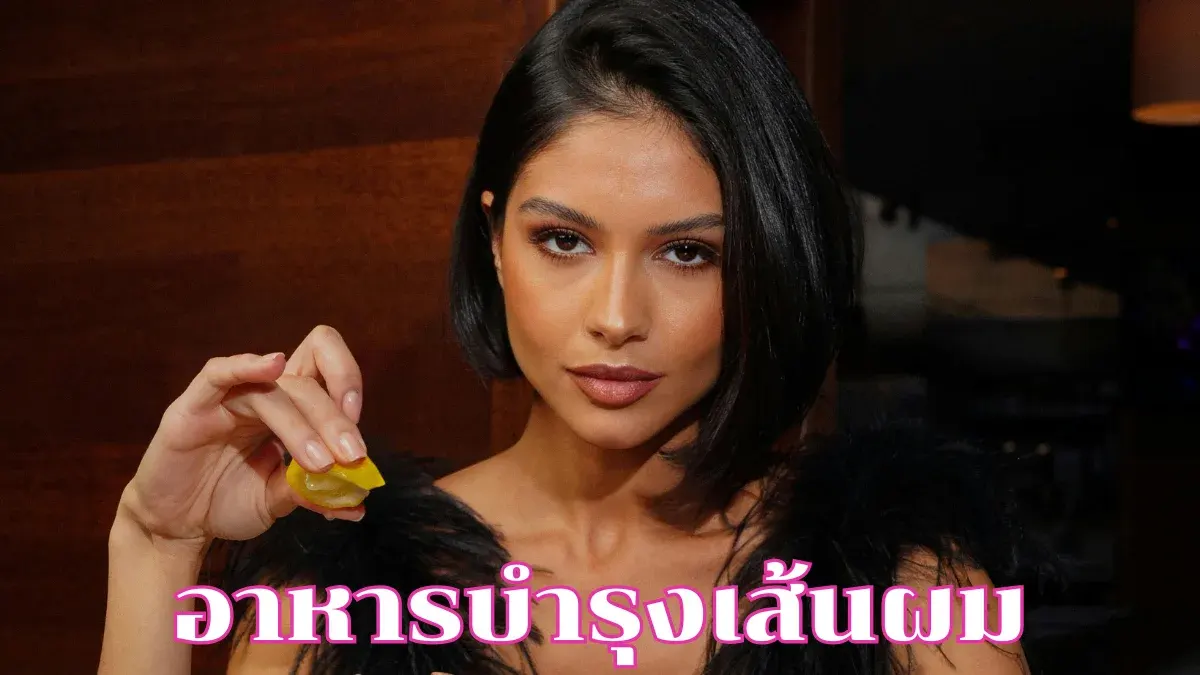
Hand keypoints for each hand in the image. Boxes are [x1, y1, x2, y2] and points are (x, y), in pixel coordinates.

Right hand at [119, 325, 369, 546]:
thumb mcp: (277, 500)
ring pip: (274, 389)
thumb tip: (357, 502)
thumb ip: (313, 493)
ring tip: (320, 463)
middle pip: (308, 383)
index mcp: (288, 406)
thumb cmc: (225, 502)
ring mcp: (226, 397)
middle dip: (335, 421)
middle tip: (351, 457)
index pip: (324, 368)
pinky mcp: (192, 407)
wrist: (175, 526)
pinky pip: (218, 374)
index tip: (359, 434)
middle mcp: (261, 393)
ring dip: (303, 424)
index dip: (348, 385)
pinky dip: (246, 365)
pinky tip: (272, 365)